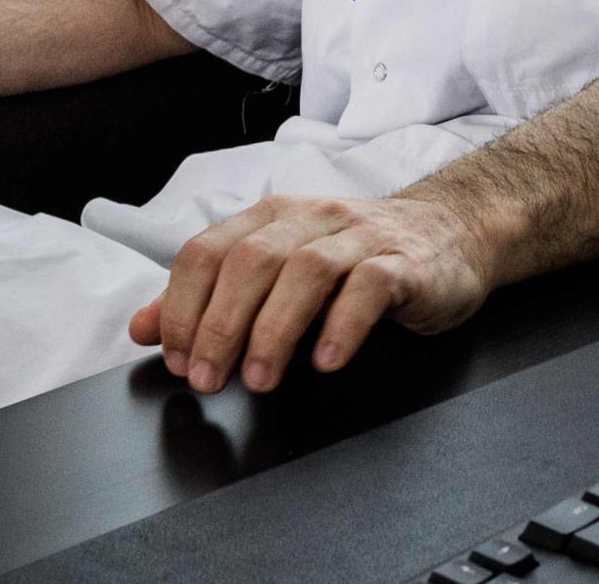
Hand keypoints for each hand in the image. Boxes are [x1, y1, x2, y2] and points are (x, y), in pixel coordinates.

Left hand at [127, 193, 497, 393]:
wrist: (455, 232)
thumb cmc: (361, 257)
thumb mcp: (281, 270)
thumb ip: (211, 297)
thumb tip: (143, 326)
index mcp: (275, 218)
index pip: (208, 251)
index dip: (183, 307)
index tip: (179, 359)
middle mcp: (315, 219)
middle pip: (251, 261)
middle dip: (221, 326)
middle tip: (209, 380)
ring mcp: (363, 238)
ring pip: (306, 270)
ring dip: (273, 330)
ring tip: (260, 379)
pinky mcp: (406, 263)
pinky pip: (371, 285)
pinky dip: (342, 324)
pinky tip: (326, 359)